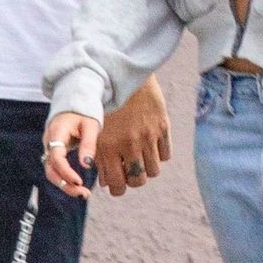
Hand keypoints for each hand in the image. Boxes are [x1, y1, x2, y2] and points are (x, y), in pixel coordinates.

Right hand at [42, 112, 99, 199]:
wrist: (73, 104)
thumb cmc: (83, 113)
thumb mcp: (90, 125)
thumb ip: (88, 144)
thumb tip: (86, 165)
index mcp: (56, 133)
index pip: (56, 157)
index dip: (66, 171)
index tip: (79, 181)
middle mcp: (48, 143)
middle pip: (50, 169)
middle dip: (65, 184)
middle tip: (83, 193)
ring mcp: (49, 148)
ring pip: (51, 172)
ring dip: (65, 185)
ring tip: (83, 194)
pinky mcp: (53, 153)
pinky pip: (56, 169)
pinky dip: (65, 179)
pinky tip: (78, 186)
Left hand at [95, 76, 171, 196]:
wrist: (122, 73)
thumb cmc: (105, 104)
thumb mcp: (96, 130)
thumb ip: (100, 158)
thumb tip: (106, 183)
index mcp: (108, 146)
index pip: (117, 185)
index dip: (118, 189)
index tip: (118, 184)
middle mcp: (129, 144)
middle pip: (138, 181)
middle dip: (133, 180)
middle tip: (129, 171)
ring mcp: (148, 135)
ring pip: (153, 171)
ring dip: (146, 168)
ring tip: (140, 158)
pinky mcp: (163, 126)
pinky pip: (166, 155)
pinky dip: (159, 154)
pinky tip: (151, 146)